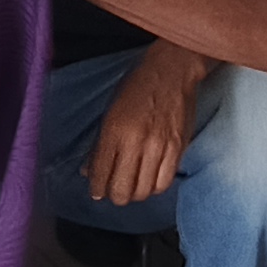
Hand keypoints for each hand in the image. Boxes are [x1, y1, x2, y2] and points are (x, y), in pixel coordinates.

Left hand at [86, 41, 204, 206]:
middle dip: (115, 196)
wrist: (171, 70)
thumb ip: (99, 144)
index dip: (97, 189)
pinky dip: (155, 188)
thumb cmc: (137, 86)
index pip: (101, 173)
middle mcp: (135, 141)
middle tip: (114, 191)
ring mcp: (159, 146)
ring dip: (135, 194)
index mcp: (114, 130)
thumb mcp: (110, 110)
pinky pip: (165, 182)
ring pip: (144, 191)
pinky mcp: (178, 148)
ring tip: (132, 187)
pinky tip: (150, 181)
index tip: (97, 190)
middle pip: (122, 190)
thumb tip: (88, 171)